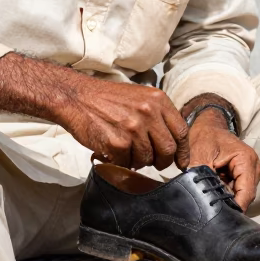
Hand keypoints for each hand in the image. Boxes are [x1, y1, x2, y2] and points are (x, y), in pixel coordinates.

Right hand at [59, 80, 190, 170]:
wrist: (76, 97)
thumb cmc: (106, 99)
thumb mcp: (139, 97)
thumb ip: (157, 115)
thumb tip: (173, 142)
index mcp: (158, 100)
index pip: (181, 131)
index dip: (183, 151)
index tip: (181, 162)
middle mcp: (149, 112)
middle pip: (168, 149)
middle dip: (162, 161)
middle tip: (152, 162)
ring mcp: (133, 128)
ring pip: (147, 159)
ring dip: (137, 160)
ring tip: (125, 151)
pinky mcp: (118, 142)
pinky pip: (127, 163)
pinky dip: (120, 161)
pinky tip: (112, 151)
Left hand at [186, 113, 259, 209]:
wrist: (207, 126)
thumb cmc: (204, 137)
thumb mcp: (198, 155)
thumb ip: (202, 177)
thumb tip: (202, 198)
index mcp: (246, 160)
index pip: (246, 193)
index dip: (234, 208)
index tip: (219, 217)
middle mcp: (254, 167)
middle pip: (245, 197)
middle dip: (228, 204)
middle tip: (210, 209)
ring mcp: (252, 172)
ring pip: (241, 196)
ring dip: (226, 198)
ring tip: (210, 196)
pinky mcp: (246, 176)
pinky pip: (237, 191)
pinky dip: (226, 193)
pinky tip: (214, 191)